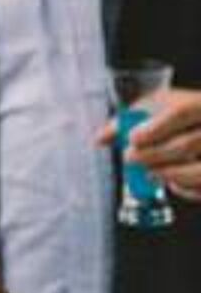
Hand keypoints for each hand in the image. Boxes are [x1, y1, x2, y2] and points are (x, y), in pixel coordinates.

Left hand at [98, 87, 200, 202]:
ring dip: (167, 175)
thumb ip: (128, 120)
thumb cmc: (177, 115)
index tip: (133, 138)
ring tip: (147, 173)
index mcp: (198, 104)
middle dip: (153, 155)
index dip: (156, 128)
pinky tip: (170, 182)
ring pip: (198, 171)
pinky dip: (185, 189)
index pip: (181, 112)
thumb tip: (100, 139)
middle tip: (130, 158)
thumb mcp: (155, 107)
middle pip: (186, 144)